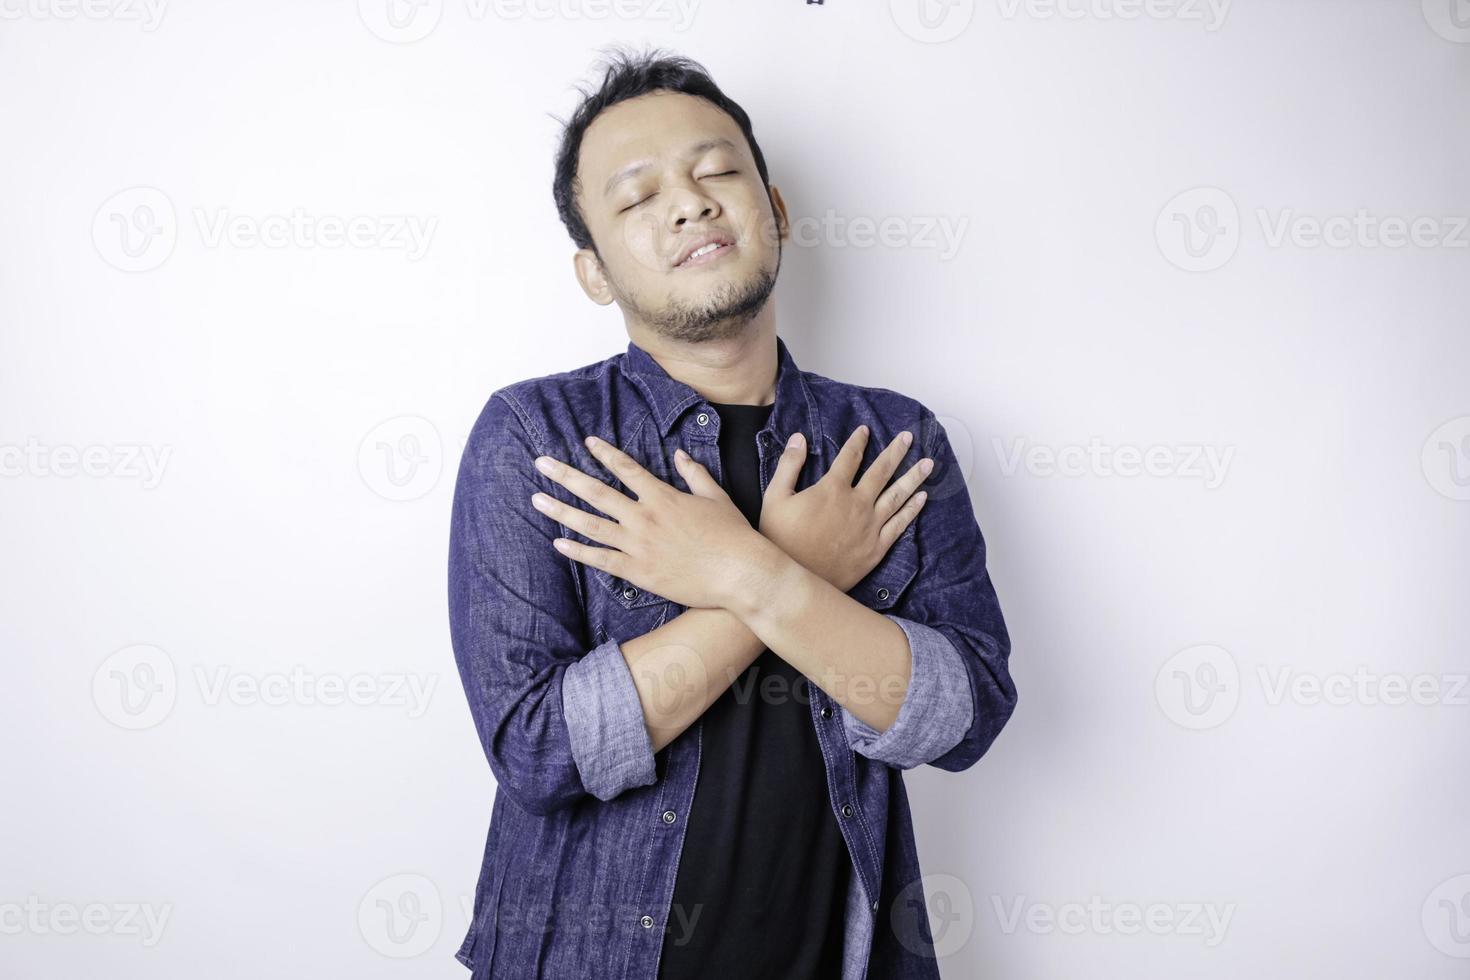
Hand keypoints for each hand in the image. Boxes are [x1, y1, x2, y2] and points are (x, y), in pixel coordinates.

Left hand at [529, 435, 776, 609]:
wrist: (739, 573)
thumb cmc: (733, 535)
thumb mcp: (716, 497)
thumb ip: (695, 474)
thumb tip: (680, 454)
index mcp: (662, 497)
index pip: (626, 468)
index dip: (604, 453)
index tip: (586, 442)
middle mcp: (644, 517)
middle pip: (596, 492)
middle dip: (565, 475)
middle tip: (540, 463)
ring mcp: (638, 545)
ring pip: (591, 525)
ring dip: (561, 511)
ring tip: (536, 499)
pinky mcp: (638, 572)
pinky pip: (601, 560)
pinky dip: (578, 551)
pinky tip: (557, 543)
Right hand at [759, 425, 931, 592]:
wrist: (796, 581)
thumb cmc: (781, 539)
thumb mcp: (775, 497)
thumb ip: (789, 465)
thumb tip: (799, 438)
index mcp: (833, 489)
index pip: (850, 457)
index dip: (858, 442)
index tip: (865, 430)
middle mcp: (857, 504)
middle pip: (881, 471)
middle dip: (895, 452)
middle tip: (908, 437)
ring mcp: (870, 527)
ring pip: (897, 496)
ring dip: (913, 477)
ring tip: (929, 464)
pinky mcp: (876, 548)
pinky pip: (899, 524)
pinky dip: (912, 510)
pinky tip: (922, 498)